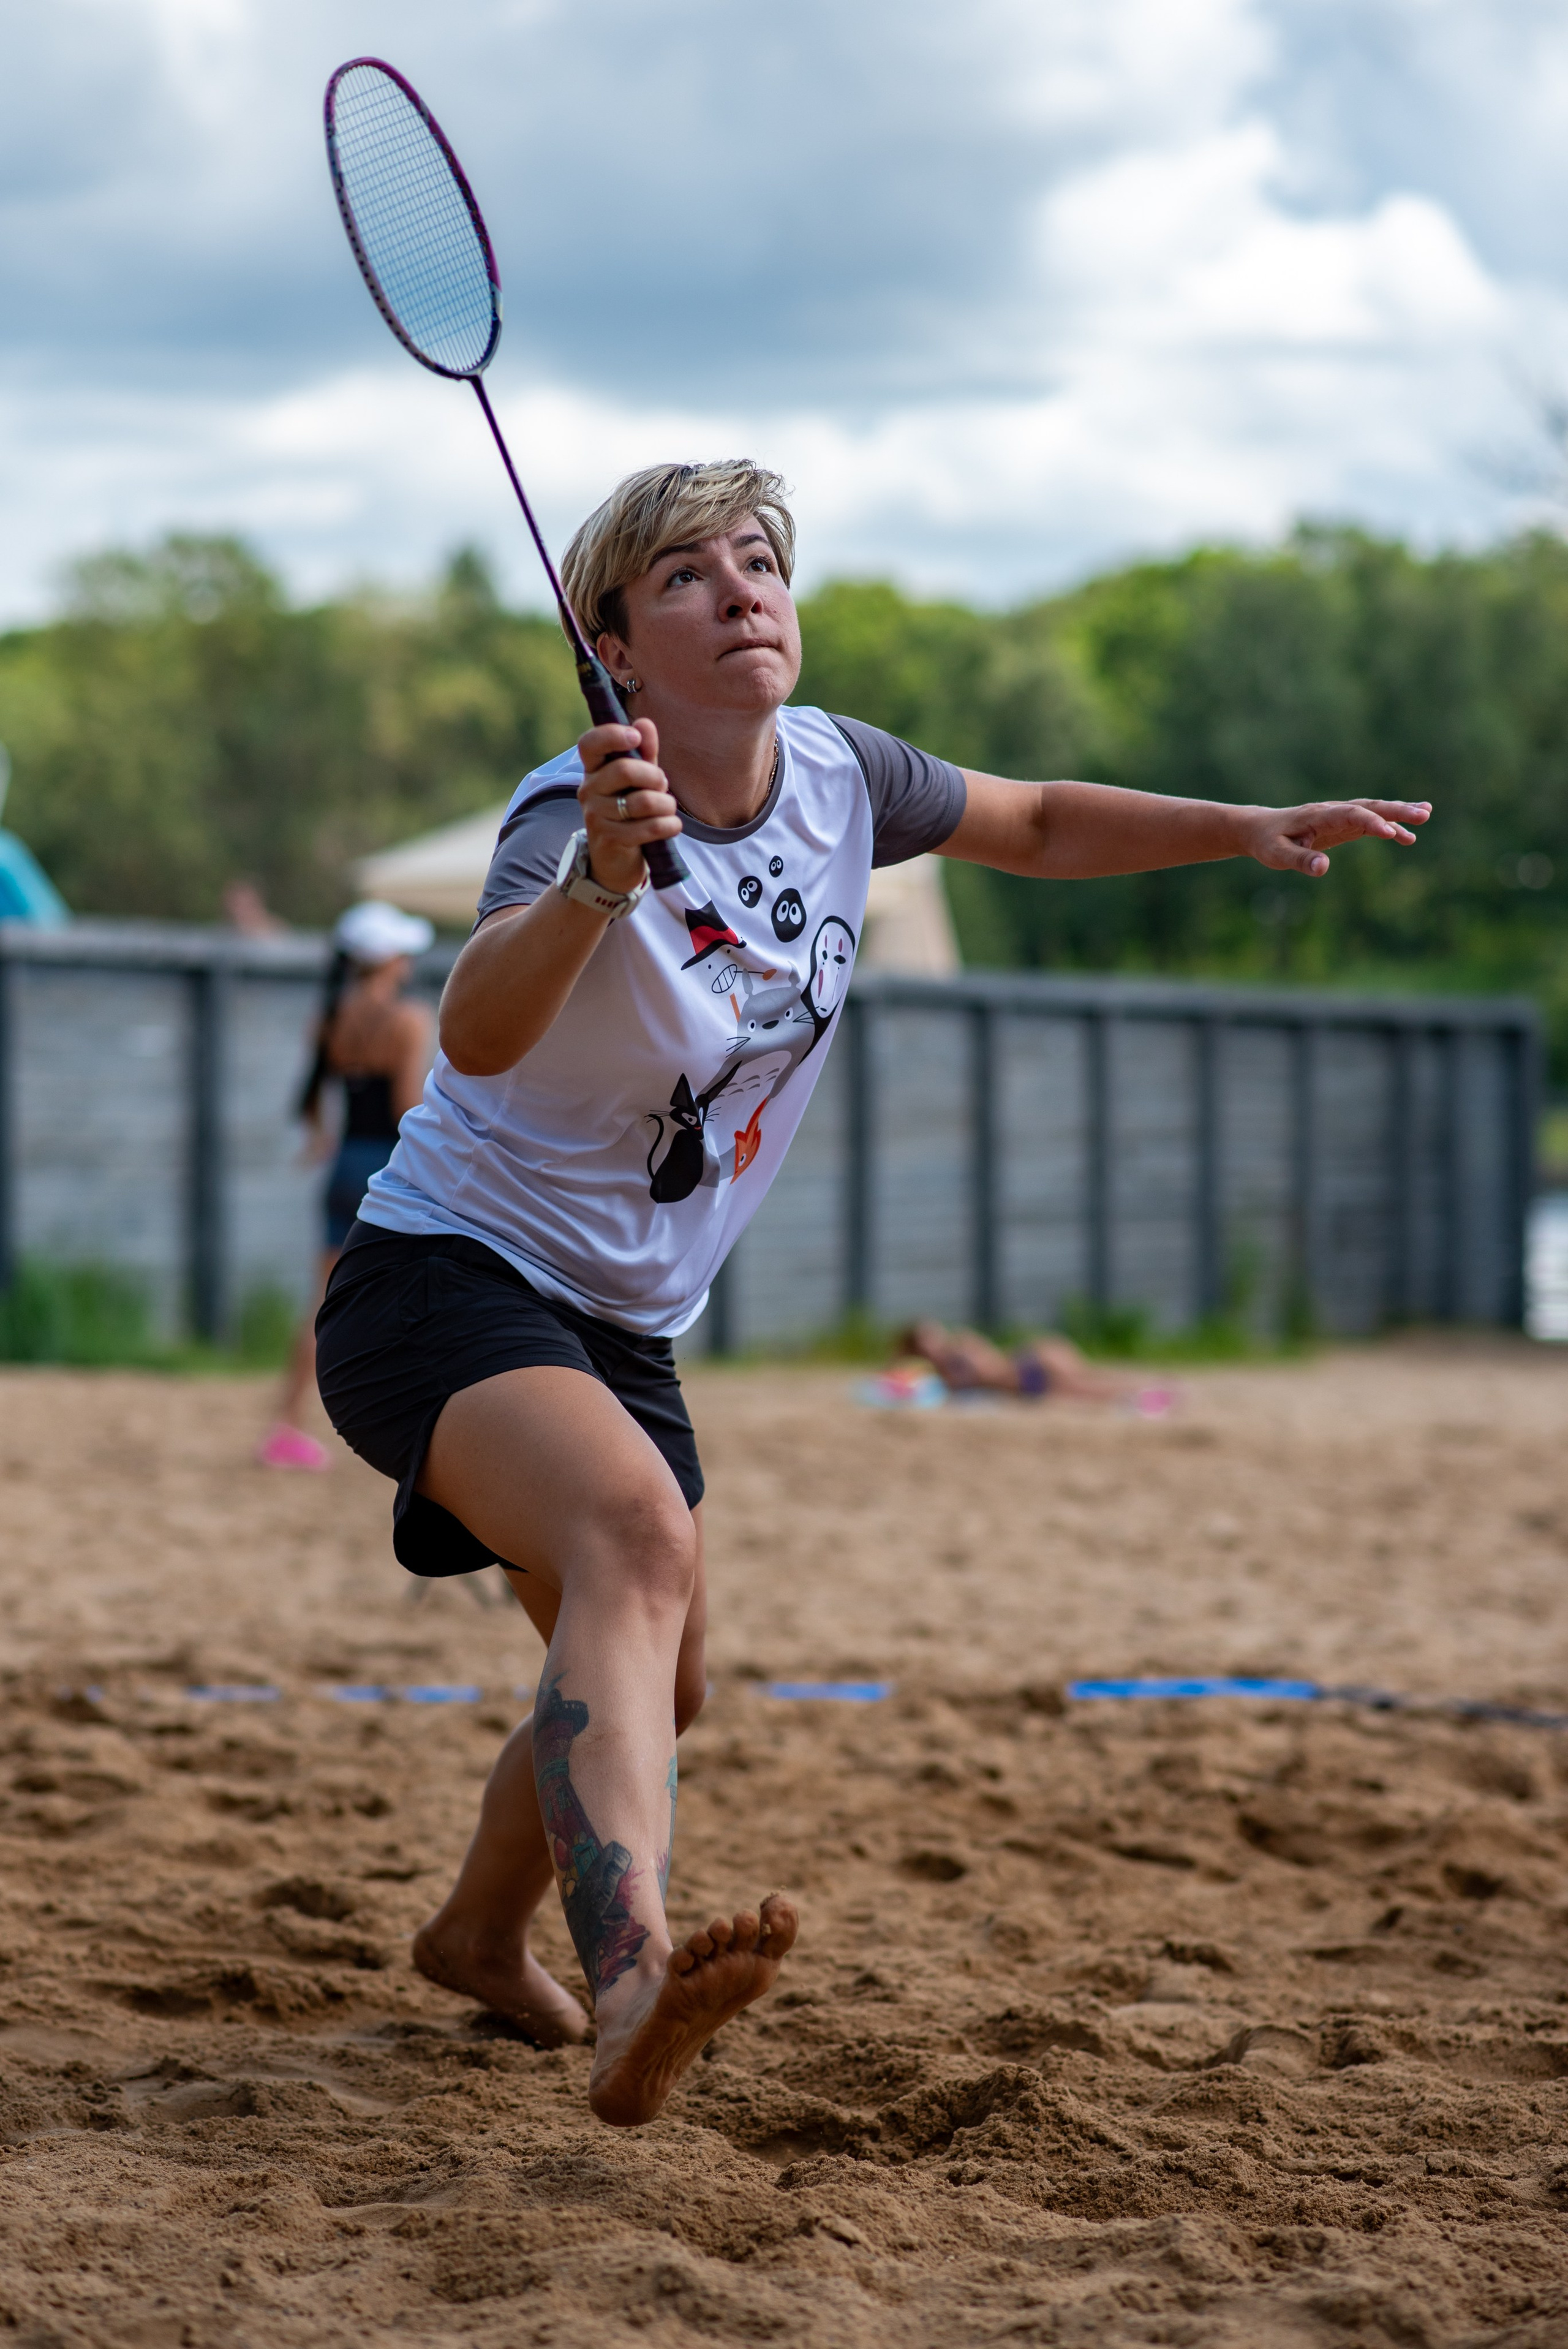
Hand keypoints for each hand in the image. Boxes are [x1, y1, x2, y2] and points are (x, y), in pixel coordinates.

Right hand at [575, 717, 682, 897]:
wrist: (615, 860)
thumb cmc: (629, 812)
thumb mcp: (639, 779)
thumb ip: (644, 752)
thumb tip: (645, 723)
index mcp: (593, 770)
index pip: (589, 744)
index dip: (611, 735)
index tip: (635, 737)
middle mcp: (588, 790)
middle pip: (624, 770)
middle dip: (655, 777)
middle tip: (663, 786)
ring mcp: (596, 816)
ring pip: (642, 801)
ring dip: (665, 804)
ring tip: (668, 808)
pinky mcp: (609, 839)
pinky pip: (648, 827)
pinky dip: (668, 825)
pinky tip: (673, 826)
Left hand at [1243, 797, 1430, 877]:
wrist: (1260, 829)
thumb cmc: (1267, 842)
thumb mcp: (1276, 855)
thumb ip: (1299, 860)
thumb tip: (1324, 868)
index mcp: (1317, 815)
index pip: (1349, 814)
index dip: (1370, 822)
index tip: (1389, 834)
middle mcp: (1332, 810)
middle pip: (1368, 807)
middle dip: (1396, 810)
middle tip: (1424, 813)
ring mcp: (1339, 816)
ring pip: (1373, 810)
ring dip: (1399, 812)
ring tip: (1426, 813)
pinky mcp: (1342, 825)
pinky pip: (1369, 823)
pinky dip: (1389, 827)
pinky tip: (1407, 837)